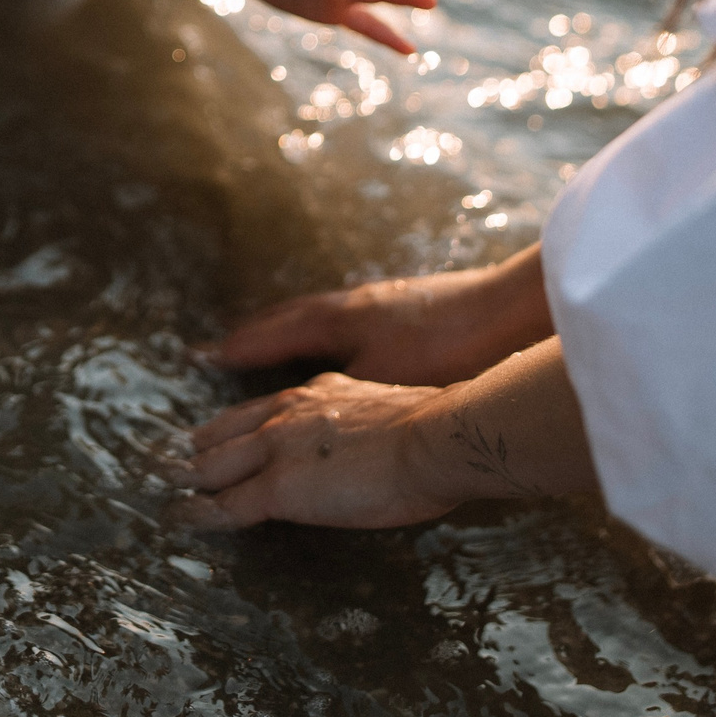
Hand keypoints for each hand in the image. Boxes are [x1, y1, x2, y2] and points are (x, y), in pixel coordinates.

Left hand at [169, 374, 458, 529]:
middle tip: (168, 460)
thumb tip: (368, 448)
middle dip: (195, 448)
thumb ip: (364, 425)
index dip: (230, 426)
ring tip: (160, 488)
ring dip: (184, 477)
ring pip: (213, 465)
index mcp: (316, 394)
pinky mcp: (276, 487)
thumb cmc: (433, 436)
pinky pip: (224, 505)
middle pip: (223, 432)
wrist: (435, 438)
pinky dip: (197, 513)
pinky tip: (179, 519)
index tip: (212, 436)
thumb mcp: (387, 413)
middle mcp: (286, 414)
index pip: (258, 411)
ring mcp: (276, 449)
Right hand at [211, 257, 552, 387]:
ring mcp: (380, 301)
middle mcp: (350, 304)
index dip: (238, 349)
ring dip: (290, 327)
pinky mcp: (409, 305)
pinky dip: (325, 328)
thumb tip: (305, 415)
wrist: (509, 310)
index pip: (272, 334)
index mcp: (335, 320)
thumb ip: (340, 395)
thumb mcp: (383, 383)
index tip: (206, 356)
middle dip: (255, 333)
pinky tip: (341, 339)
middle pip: (290, 316)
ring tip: (273, 337)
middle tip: (226, 345)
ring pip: (320, 314)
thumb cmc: (446, 350)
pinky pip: (347, 316)